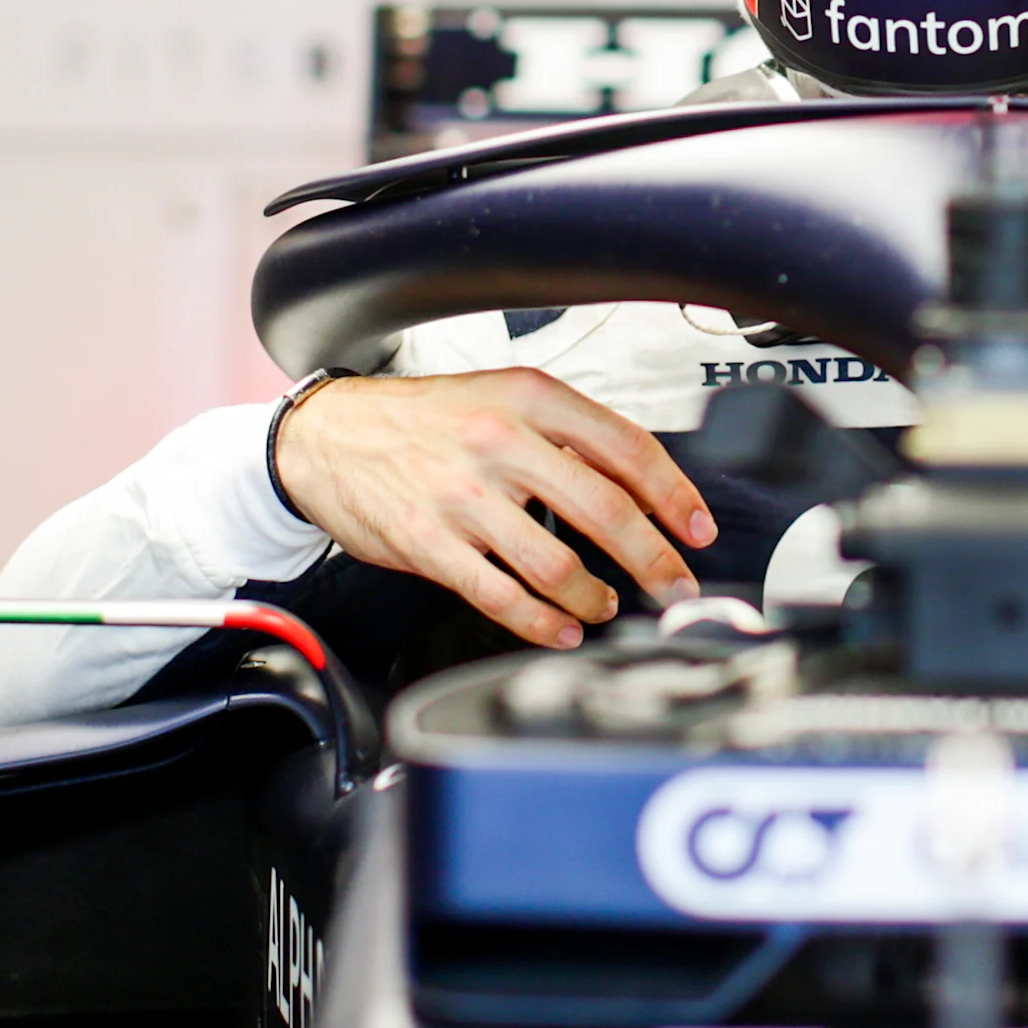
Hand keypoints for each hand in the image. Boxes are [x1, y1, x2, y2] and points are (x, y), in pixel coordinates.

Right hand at [274, 368, 717, 646]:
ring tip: (605, 606)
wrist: (329, 434)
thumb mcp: (503, 398)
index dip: (674, 496)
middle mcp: (500, 442)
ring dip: (594, 597)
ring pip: (556, 563)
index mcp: (530, 398)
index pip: (627, 448)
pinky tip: (561, 629)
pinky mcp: (428, 543)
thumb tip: (643, 484)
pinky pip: (500, 596)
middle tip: (677, 586)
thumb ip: (569, 435)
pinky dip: (542, 623)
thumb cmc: (425, 419)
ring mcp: (462, 496)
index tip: (698, 530)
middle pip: (605, 509)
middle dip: (654, 559)